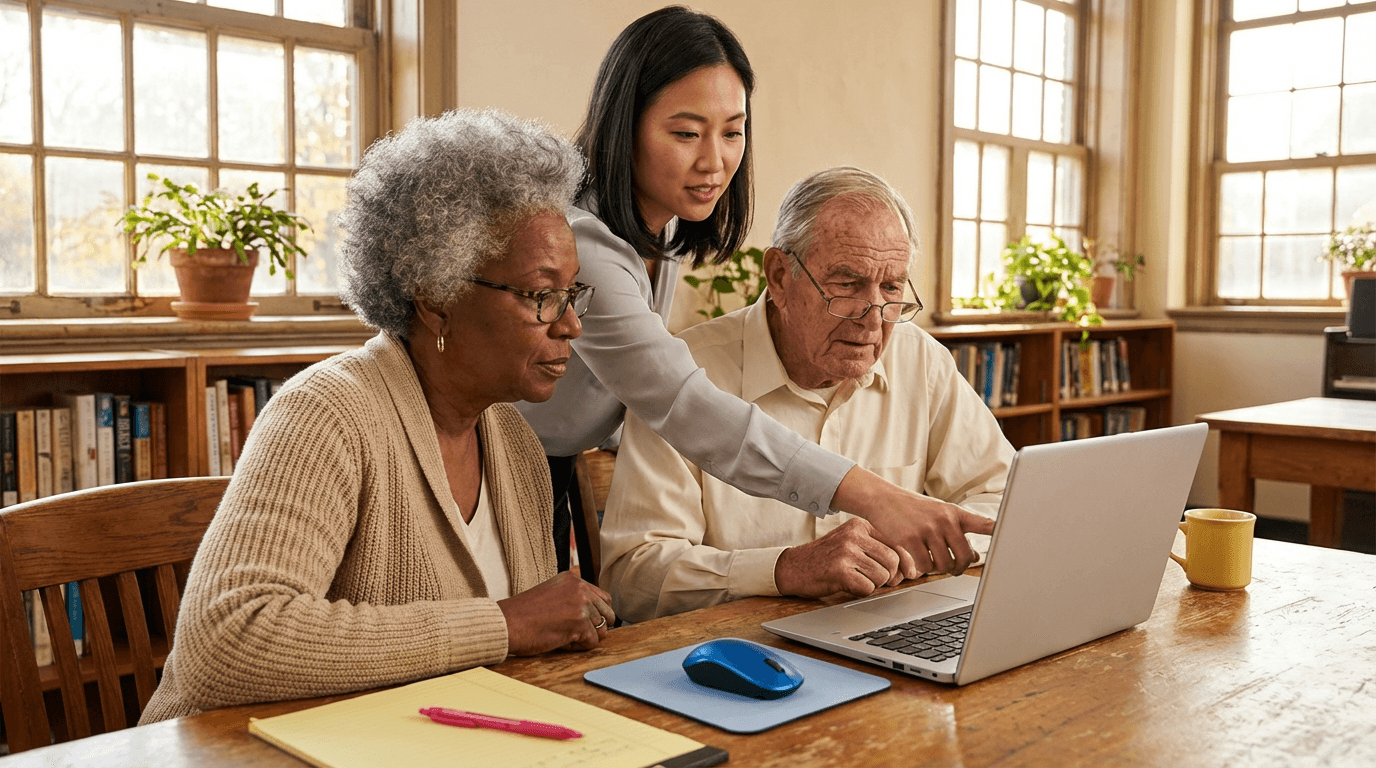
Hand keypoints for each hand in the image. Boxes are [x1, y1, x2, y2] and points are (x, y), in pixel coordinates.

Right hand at [497, 571, 614, 654]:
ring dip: (584, 638)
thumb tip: (598, 615)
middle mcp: (580, 588)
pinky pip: (592, 642)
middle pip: (608, 614)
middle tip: (573, 633)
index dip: (596, 615)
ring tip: (563, 636)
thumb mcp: (552, 594)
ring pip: (601, 630)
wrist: (506, 623)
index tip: (581, 623)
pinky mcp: (579, 623)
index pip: (603, 598)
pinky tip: (560, 642)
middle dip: (594, 628)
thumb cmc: (523, 614)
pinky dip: (577, 647)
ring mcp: (581, 605)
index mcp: (573, 579)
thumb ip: (573, 598)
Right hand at [774, 518, 912, 598]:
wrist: (793, 567)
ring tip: (858, 580)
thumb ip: (878, 550)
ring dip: (874, 585)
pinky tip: (848, 585)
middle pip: (892, 561)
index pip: (896, 543)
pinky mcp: (839, 570)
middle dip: (891, 576)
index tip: (909, 573)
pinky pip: (867, 587)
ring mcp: (845, 551)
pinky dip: (861, 592)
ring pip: (882, 576)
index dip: (906, 562)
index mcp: (860, 526)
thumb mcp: (851, 544)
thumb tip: (911, 569)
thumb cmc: (827, 559)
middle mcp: (853, 535)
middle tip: (879, 581)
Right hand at [832, 467, 993, 576]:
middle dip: (960, 568)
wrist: (883, 499)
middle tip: (953, 568)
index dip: (1002, 533)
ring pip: (945, 564)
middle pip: (965, 556)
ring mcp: (927, 530)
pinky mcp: (910, 539)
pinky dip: (924, 568)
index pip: (985, 524)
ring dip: (940, 569)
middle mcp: (944, 520)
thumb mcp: (938, 515)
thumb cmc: (913, 509)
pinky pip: (925, 566)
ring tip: (934, 563)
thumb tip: (975, 556)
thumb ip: (958, 533)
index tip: (1017, 538)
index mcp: (955, 513)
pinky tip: (920, 561)